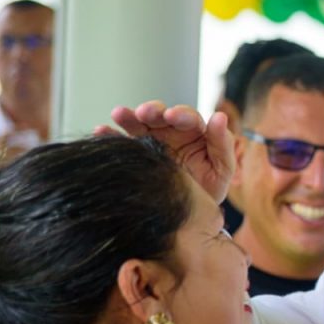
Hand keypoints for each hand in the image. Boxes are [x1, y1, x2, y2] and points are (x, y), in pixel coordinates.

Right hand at [100, 101, 234, 202]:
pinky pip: (123, 140)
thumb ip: (223, 144)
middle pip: (161, 115)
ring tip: (119, 114)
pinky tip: (101, 130)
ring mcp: (153, 140)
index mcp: (196, 132)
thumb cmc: (210, 188)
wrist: (189, 212)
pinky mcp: (137, 152)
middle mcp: (173, 132)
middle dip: (153, 111)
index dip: (181, 114)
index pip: (189, 117)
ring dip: (130, 117)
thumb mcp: (222, 169)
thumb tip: (220, 116)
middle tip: (145, 113)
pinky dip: (111, 134)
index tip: (172, 116)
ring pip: (140, 123)